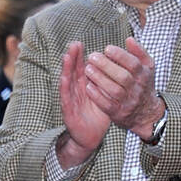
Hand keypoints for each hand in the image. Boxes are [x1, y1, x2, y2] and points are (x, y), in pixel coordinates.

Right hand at [57, 41, 110, 164]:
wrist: (91, 138)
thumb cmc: (99, 116)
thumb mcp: (106, 95)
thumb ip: (108, 81)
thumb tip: (115, 64)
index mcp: (85, 87)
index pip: (81, 69)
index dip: (80, 56)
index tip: (80, 43)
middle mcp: (76, 92)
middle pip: (73, 72)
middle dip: (73, 58)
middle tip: (74, 44)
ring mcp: (71, 102)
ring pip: (67, 83)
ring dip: (66, 69)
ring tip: (67, 56)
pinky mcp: (68, 113)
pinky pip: (67, 99)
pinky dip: (66, 88)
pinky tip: (65, 79)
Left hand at [84, 38, 162, 139]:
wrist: (145, 113)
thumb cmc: (143, 85)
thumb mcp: (147, 67)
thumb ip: (139, 53)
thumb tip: (129, 39)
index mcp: (144, 75)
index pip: (133, 63)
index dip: (120, 55)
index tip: (107, 48)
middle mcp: (137, 89)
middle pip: (122, 76)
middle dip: (106, 66)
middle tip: (92, 57)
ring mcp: (128, 102)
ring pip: (113, 90)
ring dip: (99, 79)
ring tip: (87, 69)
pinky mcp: (118, 113)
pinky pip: (106, 104)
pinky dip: (97, 95)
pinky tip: (88, 86)